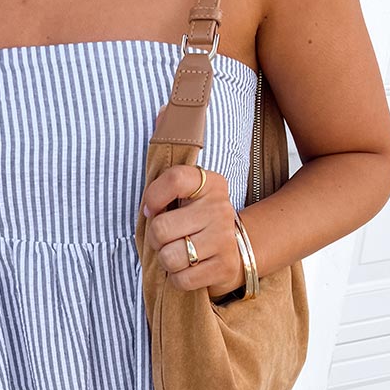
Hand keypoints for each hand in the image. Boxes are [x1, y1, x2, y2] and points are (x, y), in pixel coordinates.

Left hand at [142, 109, 244, 298]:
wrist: (240, 250)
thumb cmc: (199, 218)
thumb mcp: (189, 187)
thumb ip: (172, 149)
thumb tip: (162, 109)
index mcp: (211, 184)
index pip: (173, 179)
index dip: (152, 197)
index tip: (149, 208)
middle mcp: (220, 209)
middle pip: (160, 229)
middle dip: (156, 240)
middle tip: (168, 239)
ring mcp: (224, 240)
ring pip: (169, 257)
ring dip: (167, 261)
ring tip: (181, 254)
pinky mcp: (224, 269)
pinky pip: (181, 279)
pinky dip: (178, 279)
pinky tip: (189, 270)